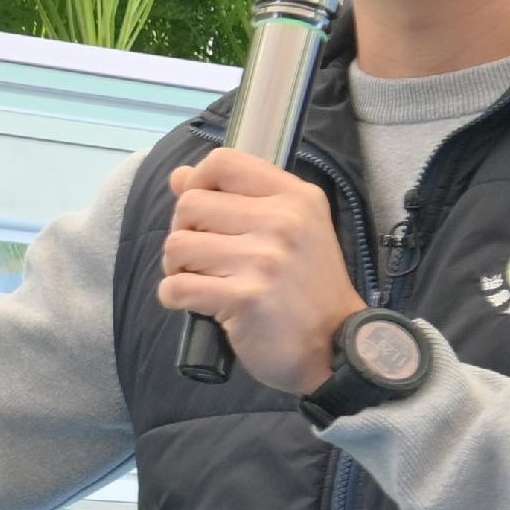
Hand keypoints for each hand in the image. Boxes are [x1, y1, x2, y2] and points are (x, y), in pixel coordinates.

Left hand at [159, 150, 359, 393]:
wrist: (336, 347)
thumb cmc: (307, 289)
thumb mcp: (289, 231)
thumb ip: (236, 198)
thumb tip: (179, 176)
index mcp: (295, 198)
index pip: (223, 163)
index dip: (196, 184)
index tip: (202, 214)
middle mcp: (282, 221)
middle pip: (189, 205)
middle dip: (184, 233)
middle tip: (203, 258)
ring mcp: (264, 260)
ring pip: (177, 246)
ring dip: (177, 267)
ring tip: (202, 280)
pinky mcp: (244, 298)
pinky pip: (176, 286)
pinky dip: (173, 296)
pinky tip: (196, 303)